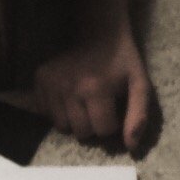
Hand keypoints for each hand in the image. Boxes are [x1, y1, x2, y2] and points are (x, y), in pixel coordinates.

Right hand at [31, 30, 154, 152]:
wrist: (99, 33)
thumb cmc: (122, 61)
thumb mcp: (139, 84)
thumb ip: (138, 116)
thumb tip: (130, 147)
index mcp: (96, 89)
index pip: (103, 130)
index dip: (112, 123)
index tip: (114, 109)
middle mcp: (70, 88)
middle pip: (82, 132)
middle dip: (93, 125)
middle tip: (99, 108)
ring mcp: (51, 84)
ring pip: (62, 126)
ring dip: (75, 122)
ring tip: (84, 105)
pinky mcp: (40, 80)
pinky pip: (47, 114)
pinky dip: (58, 112)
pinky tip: (69, 99)